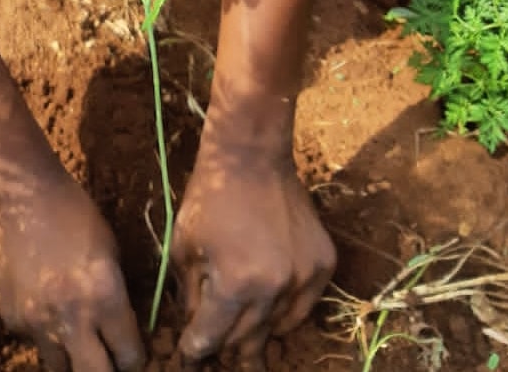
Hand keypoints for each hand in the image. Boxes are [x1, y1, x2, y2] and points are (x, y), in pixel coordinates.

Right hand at [0, 165, 145, 371]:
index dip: (135, 358)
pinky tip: (44, 304)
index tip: (133, 353)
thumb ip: (116, 293)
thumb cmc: (72, 210)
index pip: (130, 357)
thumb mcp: (109, 248)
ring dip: (72, 357)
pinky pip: (33, 341)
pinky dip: (43, 333)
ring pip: (59, 368)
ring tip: (74, 335)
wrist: (17, 192)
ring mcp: (36, 323)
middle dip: (106, 371)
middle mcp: (71, 318)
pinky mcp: (11, 319)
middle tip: (108, 359)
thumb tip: (124, 328)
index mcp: (104, 296)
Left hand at [172, 142, 335, 367]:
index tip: (188, 359)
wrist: (252, 155)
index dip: (196, 350)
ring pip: (277, 327)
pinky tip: (270, 308)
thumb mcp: (184, 246)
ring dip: (256, 332)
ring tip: (241, 336)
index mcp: (235, 283)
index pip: (212, 336)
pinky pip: (304, 306)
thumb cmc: (211, 196)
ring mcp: (304, 276)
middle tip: (215, 351)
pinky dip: (285, 312)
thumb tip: (195, 328)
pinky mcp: (323, 263)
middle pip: (246, 339)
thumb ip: (189, 294)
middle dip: (225, 347)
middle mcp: (274, 287)